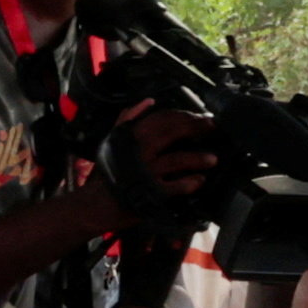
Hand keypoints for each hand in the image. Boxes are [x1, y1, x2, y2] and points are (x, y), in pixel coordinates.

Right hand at [100, 107, 222, 214]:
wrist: (94, 205)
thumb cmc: (107, 173)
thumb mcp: (112, 141)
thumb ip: (128, 120)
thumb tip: (149, 102)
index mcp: (130, 136)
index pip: (161, 118)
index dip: (183, 115)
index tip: (199, 116)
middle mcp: (138, 151)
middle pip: (172, 133)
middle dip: (195, 127)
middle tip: (212, 128)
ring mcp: (145, 172)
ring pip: (176, 159)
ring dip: (197, 158)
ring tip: (212, 159)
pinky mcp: (150, 193)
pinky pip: (174, 187)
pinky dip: (188, 183)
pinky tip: (199, 180)